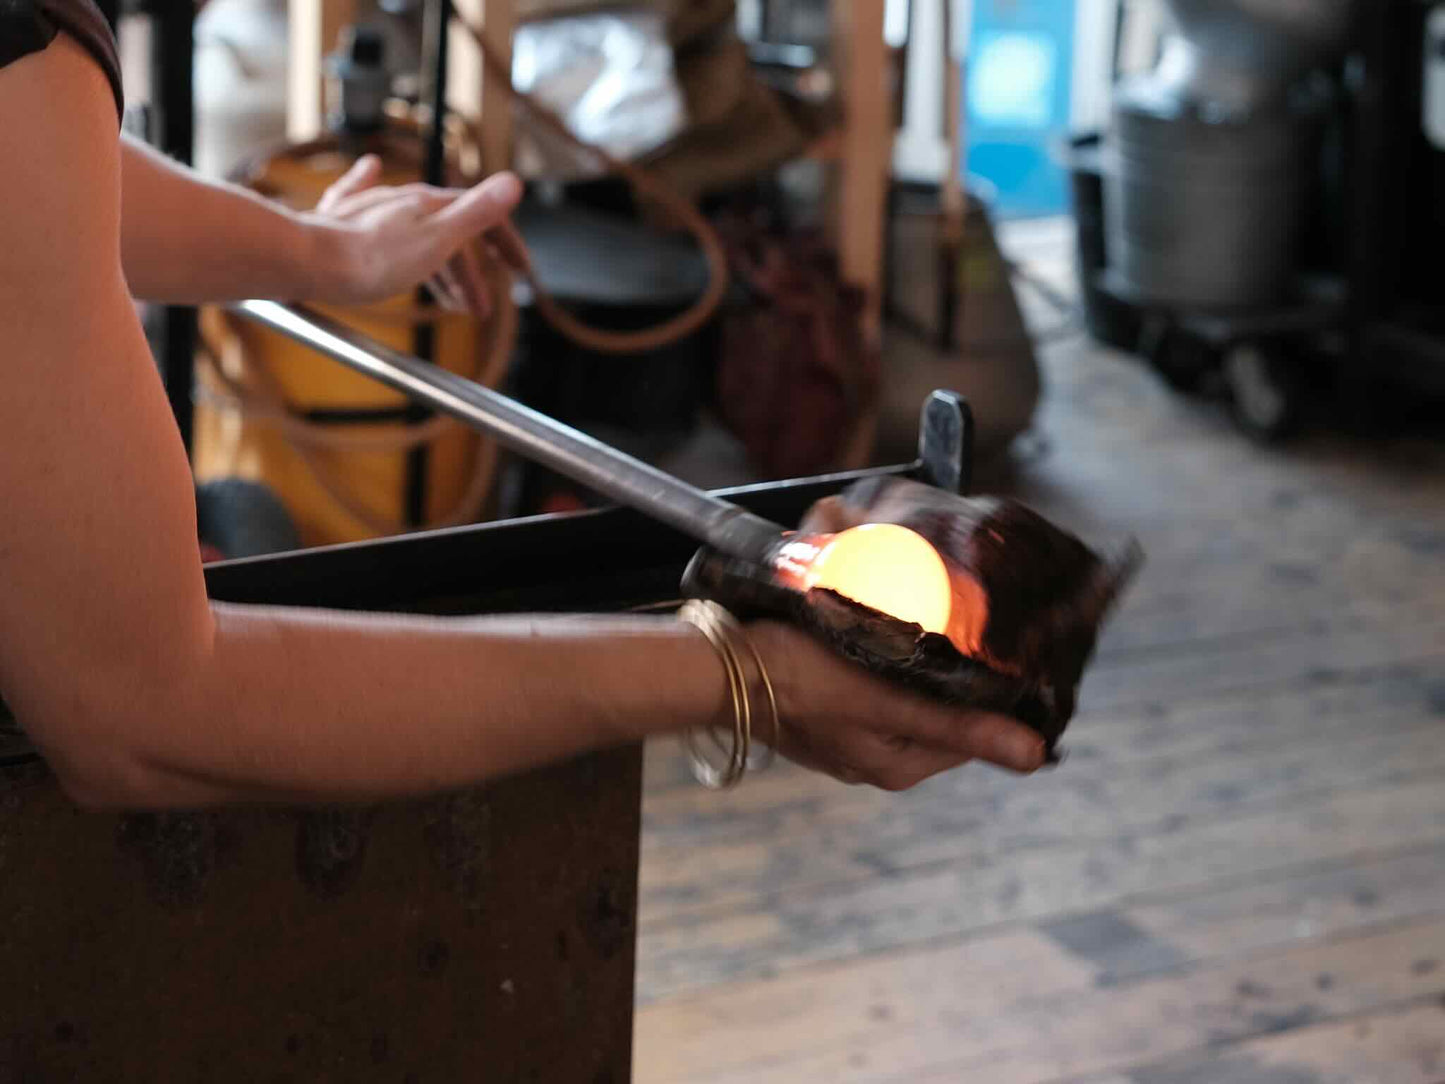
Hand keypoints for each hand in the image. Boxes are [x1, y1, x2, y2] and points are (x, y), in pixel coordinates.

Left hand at [303, 156, 530, 316]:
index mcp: (429, 205)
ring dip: (438, 264)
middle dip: (470, 272)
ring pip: (416, 230)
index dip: (505, 243)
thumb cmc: (370, 259)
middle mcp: (402, 201)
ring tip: (445, 298)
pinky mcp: (341, 220)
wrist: (307, 261)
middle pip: (450, 232)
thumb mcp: (438, 240)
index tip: (520, 268)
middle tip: (478, 307)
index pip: (482, 218)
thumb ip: (476, 212)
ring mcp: (372, 209)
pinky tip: (371, 165)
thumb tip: (513, 183)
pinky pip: (360, 193)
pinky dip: (370, 182)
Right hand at [747, 621, 1046, 789]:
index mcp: (899, 766)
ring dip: (925, 664)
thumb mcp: (887, 699)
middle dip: (959, 676)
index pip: (974, 733)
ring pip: (910, 695)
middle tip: (974, 625)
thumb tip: (1038, 755)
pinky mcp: (828, 710)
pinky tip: (890, 631)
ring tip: (939, 620)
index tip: (1012, 652)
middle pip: (943, 713)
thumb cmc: (800, 680)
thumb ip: (957, 723)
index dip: (998, 696)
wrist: (721, 667)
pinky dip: (889, 663)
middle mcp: (878, 760)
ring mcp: (850, 736)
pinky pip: (877, 686)